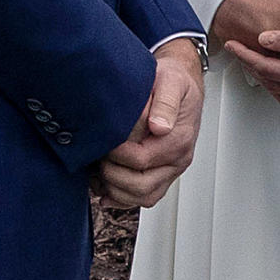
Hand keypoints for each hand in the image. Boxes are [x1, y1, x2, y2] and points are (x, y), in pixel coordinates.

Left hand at [95, 39, 204, 208]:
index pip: (142, 160)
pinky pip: (143, 197)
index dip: (117, 155)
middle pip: (142, 186)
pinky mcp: (162, 174)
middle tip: (97, 158)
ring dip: (116, 191)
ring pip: (143, 197)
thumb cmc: (174, 82)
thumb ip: (165, 103)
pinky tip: (103, 185)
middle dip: (113, 176)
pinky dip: (121, 197)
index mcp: (179, 140)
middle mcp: (178, 160)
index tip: (104, 142)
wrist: (182, 84)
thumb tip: (159, 127)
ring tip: (97, 174)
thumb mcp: (171, 82)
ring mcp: (170, 170)